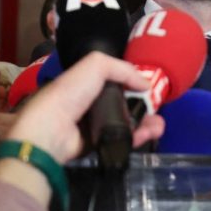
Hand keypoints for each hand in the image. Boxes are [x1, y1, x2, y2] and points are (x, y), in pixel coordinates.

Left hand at [6, 52, 164, 163]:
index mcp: (86, 83)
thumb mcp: (95, 66)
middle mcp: (91, 104)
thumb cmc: (70, 93)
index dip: (132, 83)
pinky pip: (123, 139)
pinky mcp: (99, 145)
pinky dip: (139, 137)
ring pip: (127, 123)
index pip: (114, 81)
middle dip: (144, 106)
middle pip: (124, 104)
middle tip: (157, 109)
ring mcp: (95, 126)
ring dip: (146, 123)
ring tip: (159, 125)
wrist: (52, 131)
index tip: (148, 87)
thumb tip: (145, 83)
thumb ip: (122, 69)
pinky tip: (151, 133)